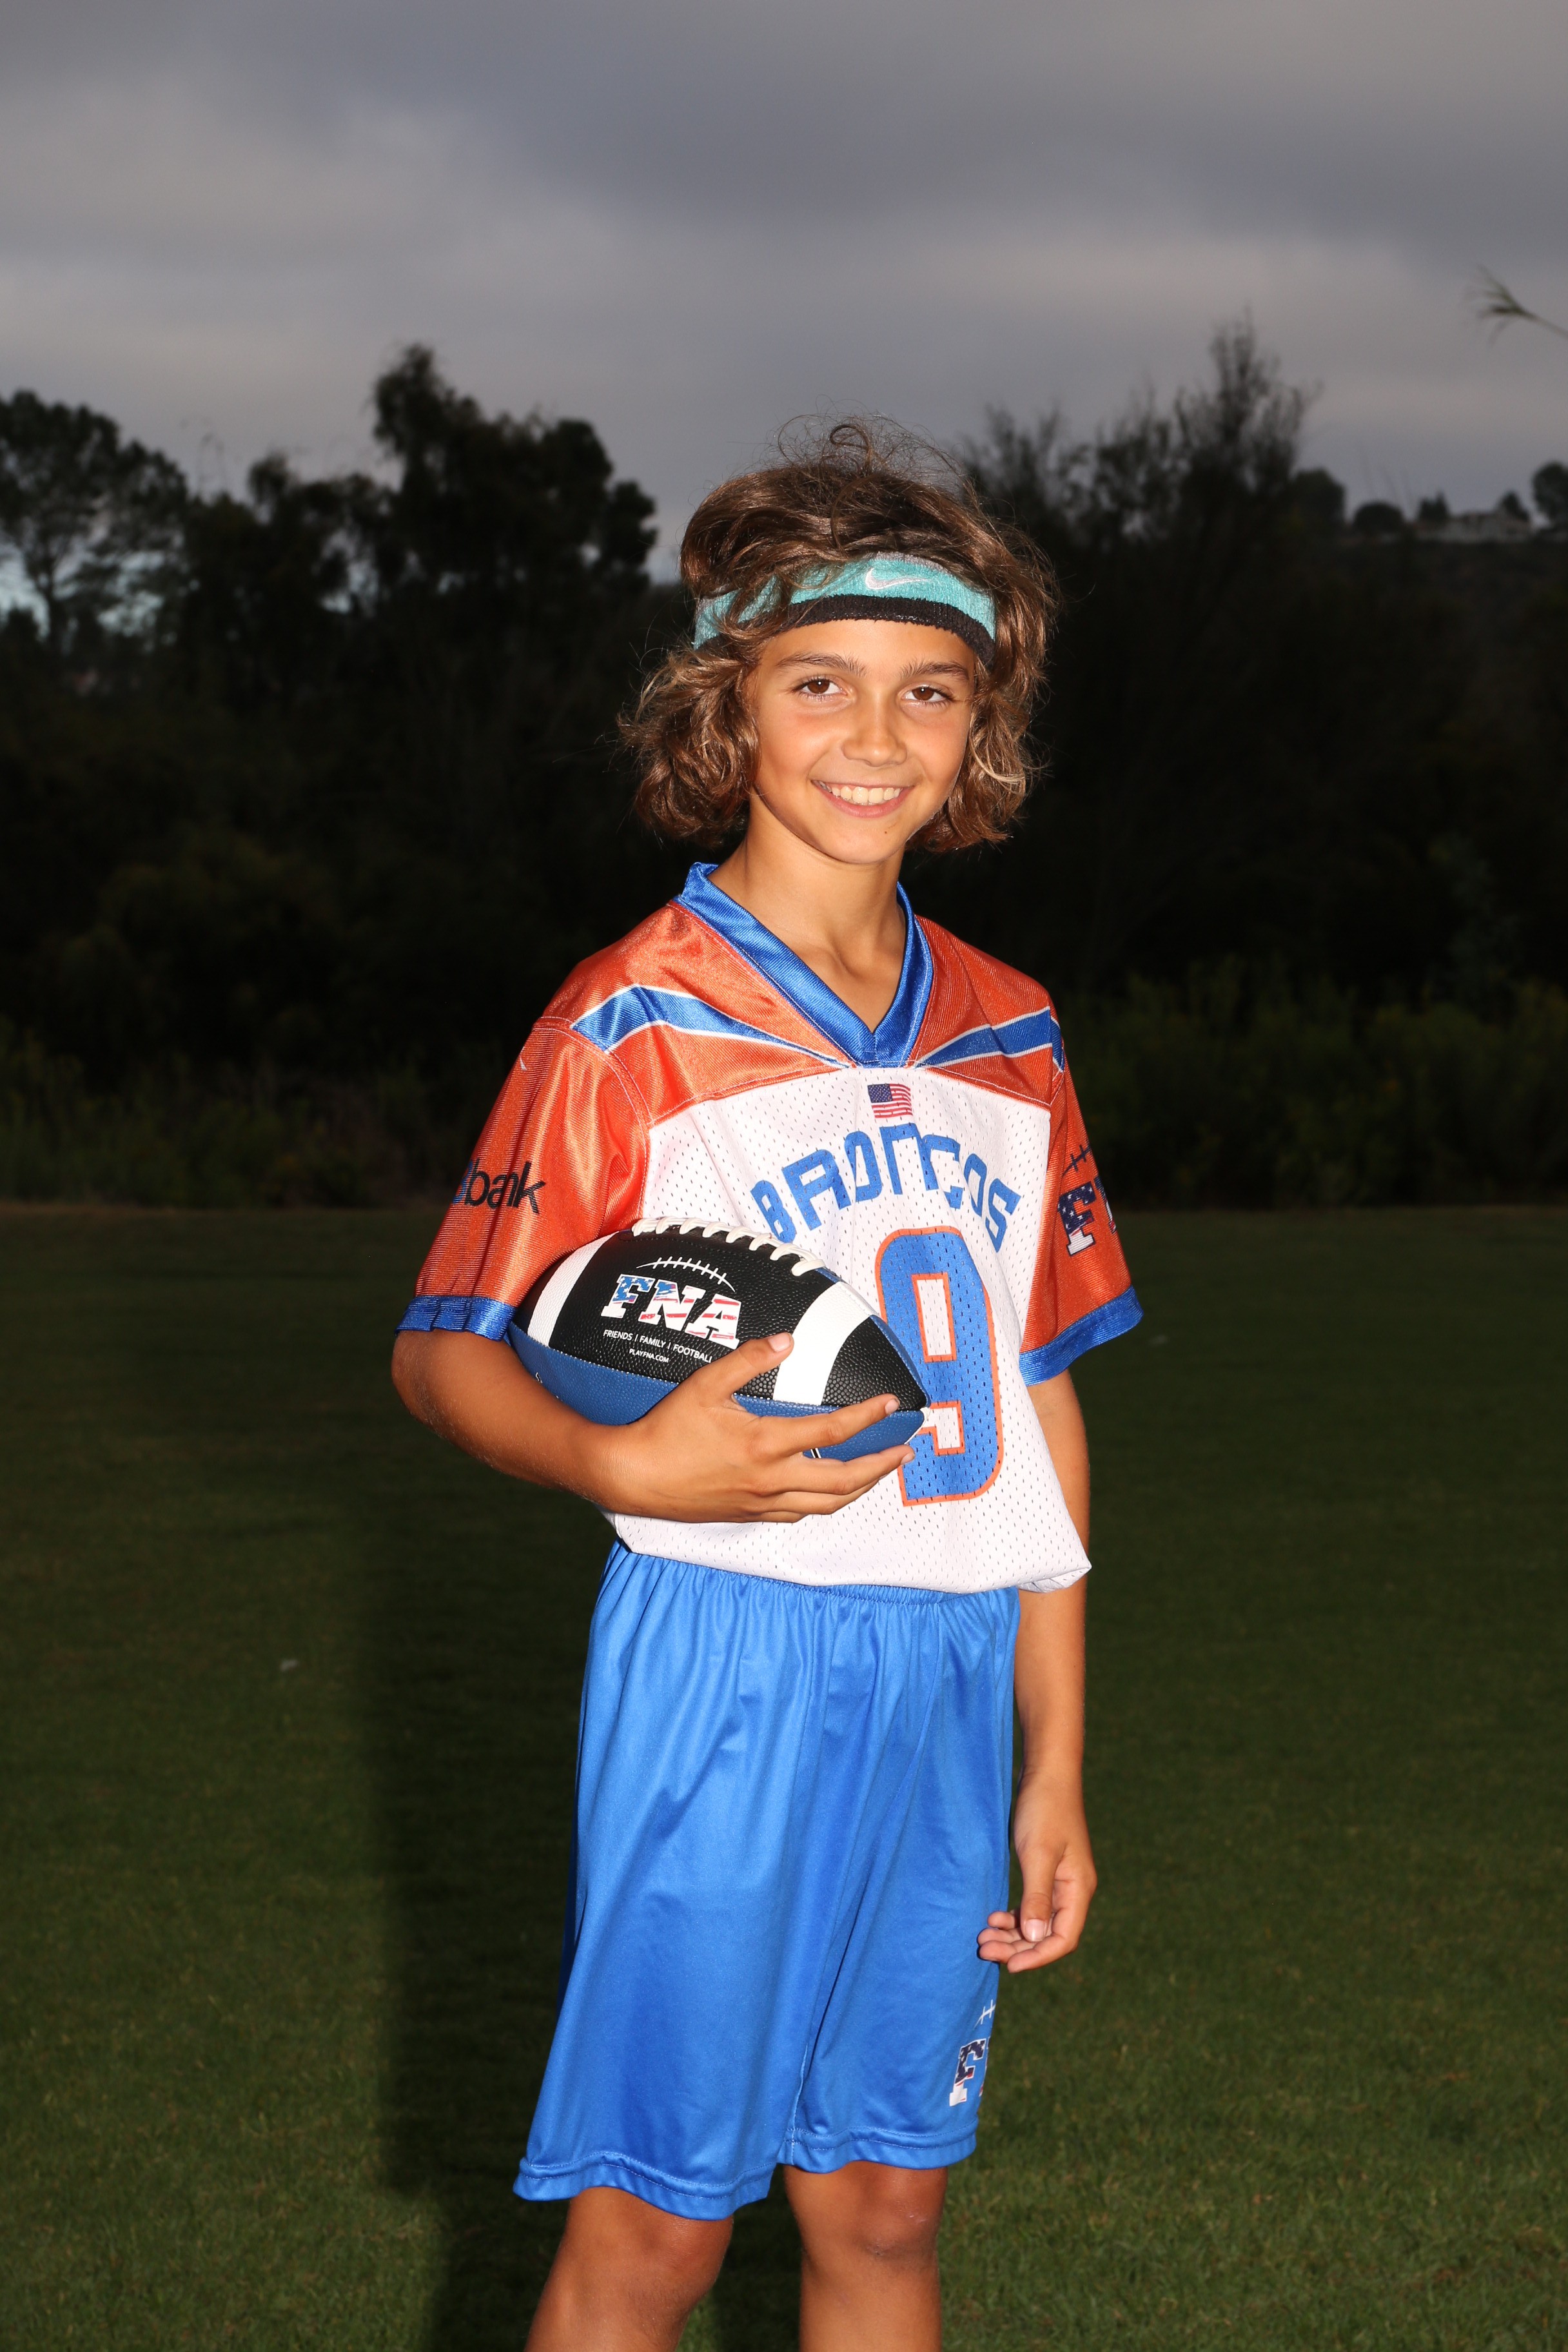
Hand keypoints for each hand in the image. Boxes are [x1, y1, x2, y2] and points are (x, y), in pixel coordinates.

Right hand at [588, 1332, 915, 1523]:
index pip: (833, 1432)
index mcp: (765, 1444)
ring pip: (828, 1503)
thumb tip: (788, 1340)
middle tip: (906, 1450)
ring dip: (862, 1488)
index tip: (892, 1404)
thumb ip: (749, 1359)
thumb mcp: (705, 1384)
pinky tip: (832, 1492)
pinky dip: (826, 1503)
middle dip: (882, 1465)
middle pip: (845, 1480)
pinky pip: (800, 1514)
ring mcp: (762, 1503)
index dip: (868, 1417)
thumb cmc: (666, 1429)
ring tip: (881, 1471)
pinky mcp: (750, 1516)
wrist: (634, 1478)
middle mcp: (771, 1480)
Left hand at [978, 1774, 1095, 1973]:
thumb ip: (1036, 1897)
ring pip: (1037, 1923)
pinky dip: (1013, 1916)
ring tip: (983, 1936)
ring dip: (1012, 1934)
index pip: (1063, 1939)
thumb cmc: (1044, 1809)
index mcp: (1078, 1890)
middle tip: (983, 1948)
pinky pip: (1030, 1906)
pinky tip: (993, 1916)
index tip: (1009, 1966)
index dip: (1038, 1957)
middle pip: (1048, 1935)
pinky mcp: (1044, 1871)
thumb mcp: (1038, 1853)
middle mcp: (1072, 1891)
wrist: (1046, 1773)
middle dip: (1017, 1947)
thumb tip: (1036, 1939)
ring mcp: (1058, 1882)